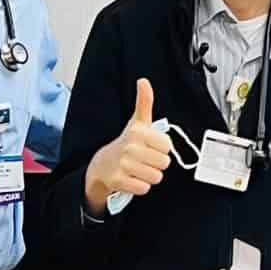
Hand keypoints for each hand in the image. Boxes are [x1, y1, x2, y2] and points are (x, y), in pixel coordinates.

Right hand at [83, 78, 174, 211]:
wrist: (102, 164)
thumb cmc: (126, 143)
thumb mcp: (137, 122)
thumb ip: (144, 102)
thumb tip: (143, 81)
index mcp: (138, 132)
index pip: (167, 146)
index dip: (161, 149)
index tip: (150, 147)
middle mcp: (130, 147)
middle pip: (164, 163)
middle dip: (156, 164)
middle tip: (144, 159)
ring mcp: (124, 165)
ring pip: (156, 177)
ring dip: (149, 176)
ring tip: (138, 169)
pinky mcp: (120, 181)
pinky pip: (144, 188)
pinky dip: (140, 186)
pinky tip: (132, 178)